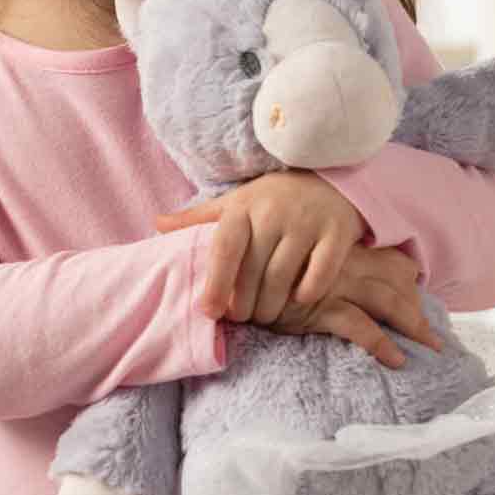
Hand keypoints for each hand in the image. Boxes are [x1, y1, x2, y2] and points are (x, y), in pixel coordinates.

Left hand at [155, 171, 363, 323]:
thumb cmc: (273, 197)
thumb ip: (198, 217)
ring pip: (283, 278)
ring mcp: (308, 222)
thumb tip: (157, 224)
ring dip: (272, 307)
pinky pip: (319, 275)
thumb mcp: (235, 202)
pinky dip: (307, 293)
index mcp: (244, 207)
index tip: (209, 312)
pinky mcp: (337, 232)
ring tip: (267, 316)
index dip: (216, 284)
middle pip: (253, 272)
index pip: (225, 250)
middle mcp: (275, 213)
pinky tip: (299, 299)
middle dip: (245, 304)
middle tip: (243, 318)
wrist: (329, 176)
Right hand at [264, 246, 436, 366]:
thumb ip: (305, 260)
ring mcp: (334, 286)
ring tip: (431, 346)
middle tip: (435, 333)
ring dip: (413, 324)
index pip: (387, 257)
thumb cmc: (253, 263)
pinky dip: (381, 344)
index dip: (407, 274)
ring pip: (387, 301)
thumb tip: (323, 276)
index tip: (420, 291)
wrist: (227, 269)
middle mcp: (343, 264)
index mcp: (340, 249)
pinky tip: (397, 360)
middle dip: (418, 306)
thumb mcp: (284, 255)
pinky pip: (360, 327)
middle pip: (396, 281)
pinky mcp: (320, 310)